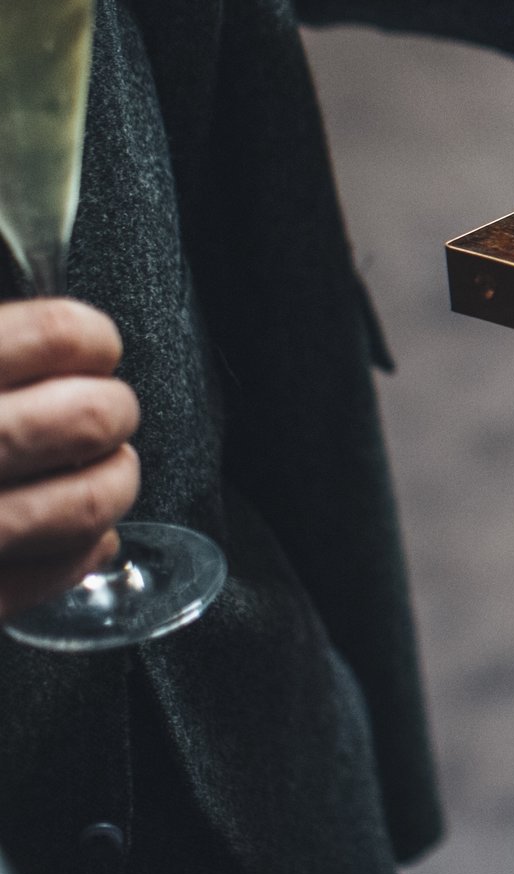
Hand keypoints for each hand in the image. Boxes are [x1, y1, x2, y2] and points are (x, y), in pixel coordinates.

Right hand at [0, 300, 139, 617]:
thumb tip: (41, 301)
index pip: (57, 335)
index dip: (89, 339)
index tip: (88, 348)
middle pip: (92, 417)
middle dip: (110, 412)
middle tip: (94, 414)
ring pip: (92, 502)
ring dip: (111, 482)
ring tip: (93, 473)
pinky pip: (58, 571)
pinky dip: (81, 550)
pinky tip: (66, 536)